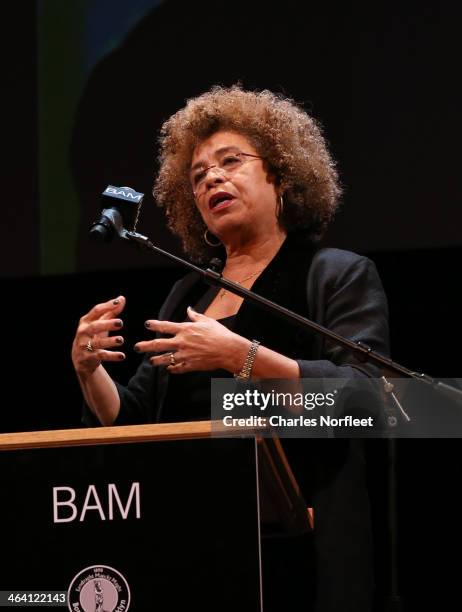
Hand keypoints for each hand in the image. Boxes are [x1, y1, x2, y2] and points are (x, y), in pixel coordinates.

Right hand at [71, 296, 126, 375]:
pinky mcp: (89, 357)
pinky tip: (122, 356)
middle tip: (120, 323)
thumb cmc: (92, 335)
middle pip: (95, 326)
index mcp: (86, 321)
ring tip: (121, 340)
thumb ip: (111, 311)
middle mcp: (84, 332)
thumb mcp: (100, 323)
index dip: (107, 306)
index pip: (96, 311)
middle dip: (107, 324)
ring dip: (110, 341)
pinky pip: (102, 356)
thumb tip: (122, 298)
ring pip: (98, 343)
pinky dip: (112, 356)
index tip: (118, 302)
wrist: (80, 357)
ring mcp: (85, 345)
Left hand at [134, 306, 248, 374]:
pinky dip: (172, 369)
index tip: (147, 324)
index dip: (154, 325)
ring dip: (156, 360)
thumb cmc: (220, 334)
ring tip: (151, 361)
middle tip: (137, 347)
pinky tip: (169, 369)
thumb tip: (189, 309)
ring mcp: (185, 355)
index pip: (165, 326)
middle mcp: (182, 342)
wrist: (229, 350)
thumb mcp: (207, 321)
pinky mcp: (190, 365)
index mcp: (186, 329)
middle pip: (159, 344)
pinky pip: (177, 368)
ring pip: (165, 359)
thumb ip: (195, 316)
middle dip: (145, 346)